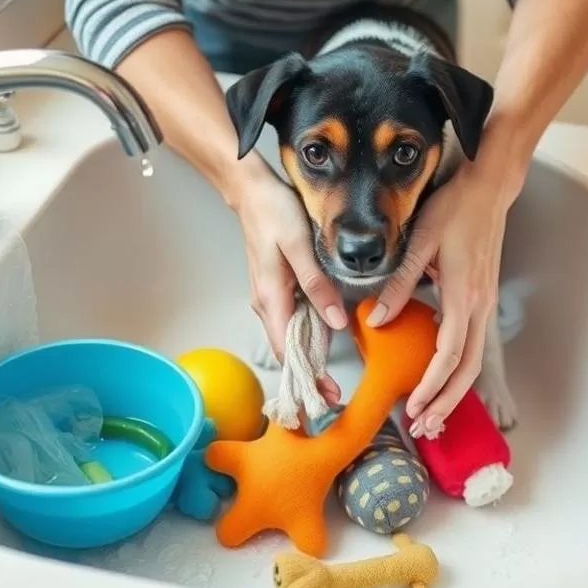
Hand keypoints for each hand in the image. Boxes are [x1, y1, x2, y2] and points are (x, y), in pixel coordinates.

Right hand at [230, 159, 346, 404]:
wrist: (251, 191)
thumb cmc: (273, 212)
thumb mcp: (300, 245)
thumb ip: (317, 285)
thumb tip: (336, 322)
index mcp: (270, 298)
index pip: (288, 352)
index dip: (306, 378)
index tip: (326, 397)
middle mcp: (265, 304)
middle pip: (287, 352)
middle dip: (308, 377)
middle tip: (334, 396)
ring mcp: (268, 297)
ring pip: (288, 338)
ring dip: (308, 359)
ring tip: (330, 377)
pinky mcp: (274, 288)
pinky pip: (290, 320)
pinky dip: (305, 336)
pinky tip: (323, 339)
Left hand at [367, 151, 513, 437]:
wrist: (489, 189)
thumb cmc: (455, 210)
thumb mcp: (421, 243)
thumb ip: (399, 284)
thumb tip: (375, 320)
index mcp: (464, 297)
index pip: (448, 356)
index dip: (431, 386)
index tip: (413, 406)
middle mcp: (479, 307)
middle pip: (467, 370)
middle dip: (446, 401)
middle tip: (424, 425)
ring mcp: (484, 304)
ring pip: (474, 361)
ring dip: (454, 390)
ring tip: (434, 412)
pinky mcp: (483, 299)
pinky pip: (473, 344)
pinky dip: (459, 369)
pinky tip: (443, 376)